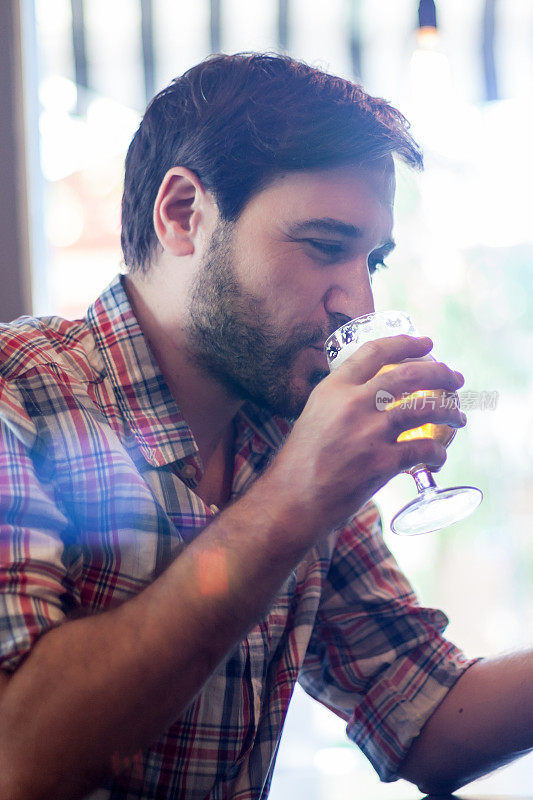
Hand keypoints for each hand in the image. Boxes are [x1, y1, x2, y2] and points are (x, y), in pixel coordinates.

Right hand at [265, 335, 465, 539]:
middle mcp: (353, 404)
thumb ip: (342, 400)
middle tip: (455, 379)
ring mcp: (369, 433)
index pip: (375, 352)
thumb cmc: (300, 460)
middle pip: (409, 375)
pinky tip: (439, 456)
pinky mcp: (382, 462)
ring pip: (424, 409)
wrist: (292, 499)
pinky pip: (423, 449)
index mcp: (334, 388)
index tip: (425, 343)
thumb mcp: (315, 414)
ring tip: (458, 417)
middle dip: (440, 373)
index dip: (406, 343)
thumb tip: (374, 394)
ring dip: (449, 411)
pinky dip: (438, 453)